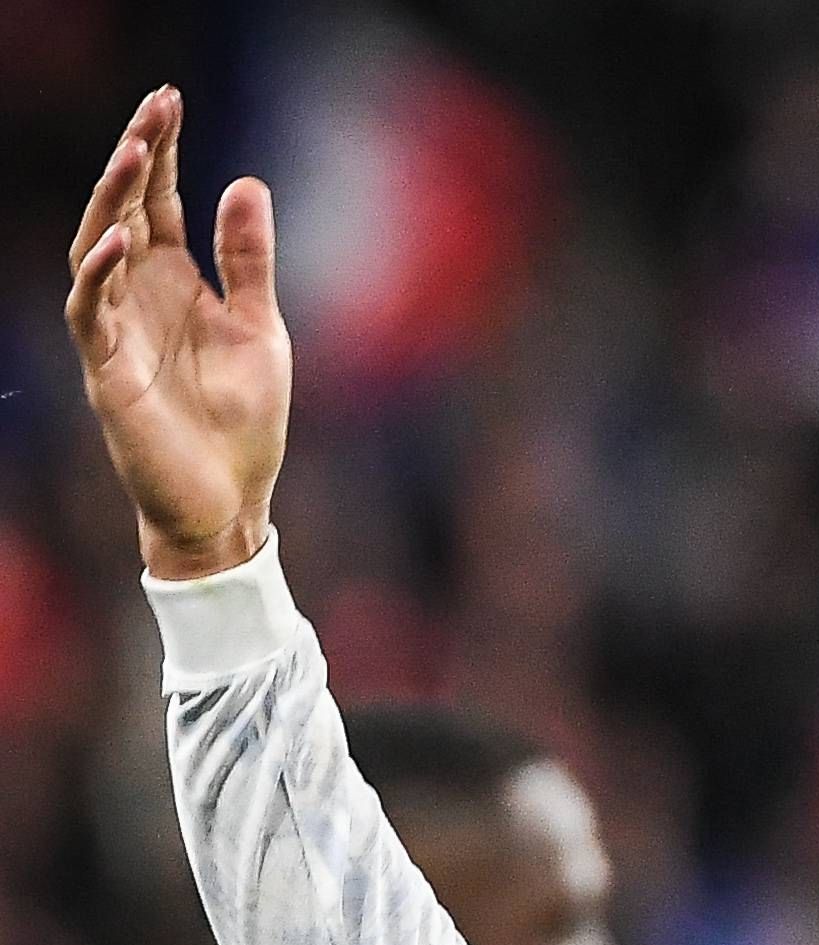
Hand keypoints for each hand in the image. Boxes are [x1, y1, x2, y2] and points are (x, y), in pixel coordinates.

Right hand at [64, 87, 290, 581]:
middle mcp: (138, 297)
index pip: (158, 201)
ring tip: (133, 151)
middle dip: (135, 157)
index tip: (169, 99)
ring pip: (96, 249)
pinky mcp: (106, 372)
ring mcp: (116, 331)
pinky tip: (121, 238)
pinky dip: (100, 273)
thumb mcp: (261, 327)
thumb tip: (246, 181)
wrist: (229, 503)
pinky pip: (89, 312)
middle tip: (153, 107)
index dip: (161, 152)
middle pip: (124, 211)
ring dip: (111, 201)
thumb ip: (250, 261)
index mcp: (176, 283)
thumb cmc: (242, 421)